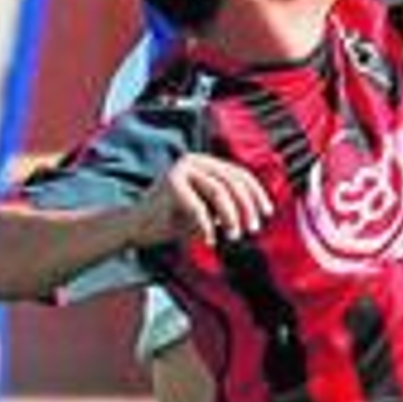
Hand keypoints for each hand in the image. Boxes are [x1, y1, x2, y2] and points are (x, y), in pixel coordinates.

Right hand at [133, 154, 273, 249]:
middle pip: (232, 181)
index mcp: (205, 162)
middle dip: (247, 207)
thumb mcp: (207, 210)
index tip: (267, 213)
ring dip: (230, 217)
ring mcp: (181, 169)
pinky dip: (206, 227)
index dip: (256, 194)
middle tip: (253, 229)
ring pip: (219, 192)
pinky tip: (208, 241)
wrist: (136, 227)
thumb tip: (258, 211)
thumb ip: (227, 205)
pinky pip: (198, 207)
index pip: (239, 174)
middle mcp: (194, 160)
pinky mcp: (171, 183)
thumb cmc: (173, 221)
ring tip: (233, 236)